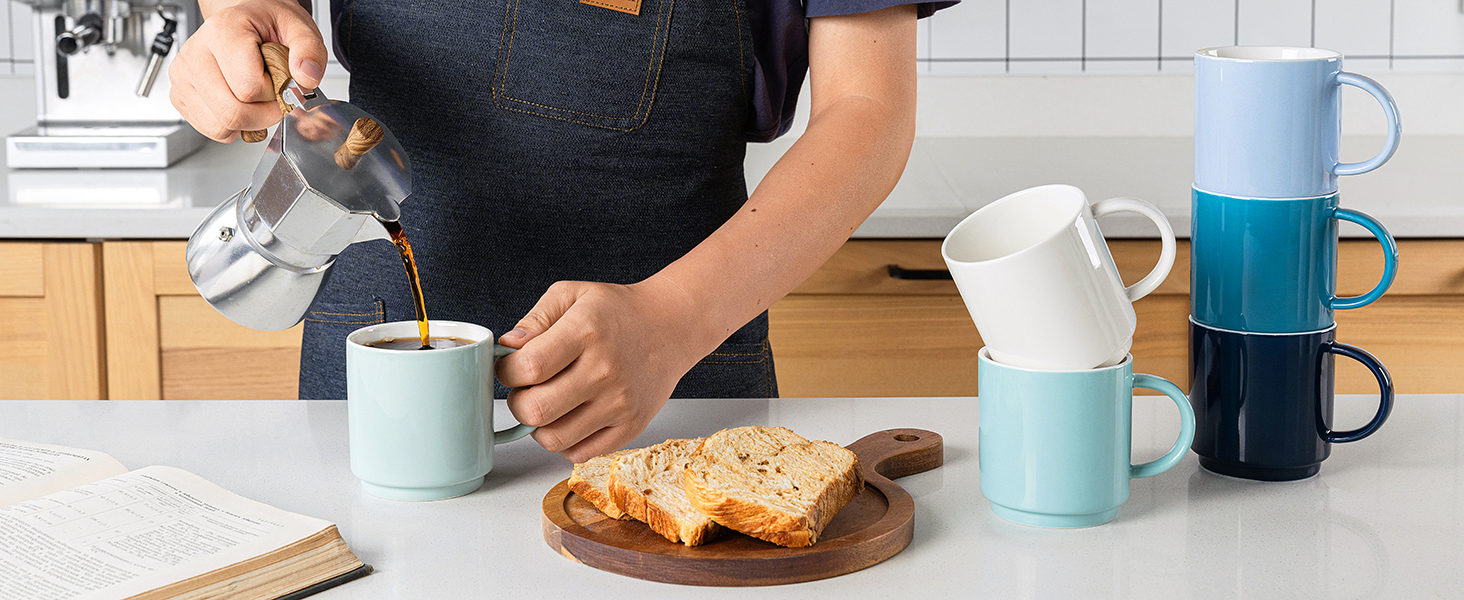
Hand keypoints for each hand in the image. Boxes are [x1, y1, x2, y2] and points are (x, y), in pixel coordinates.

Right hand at [169, 0, 327, 141]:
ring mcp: (183, 76)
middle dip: (263, 115)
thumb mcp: (298, 28)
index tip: (281, 83)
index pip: (249, 88)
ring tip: (256, 97)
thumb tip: (306, 78)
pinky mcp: (180, 94)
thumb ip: (309, 51)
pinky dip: (232, 125)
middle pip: (232, 113)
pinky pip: (212, 129)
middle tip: (273, 97)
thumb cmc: (266, 25)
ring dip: (248, 122)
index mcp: (223, 31)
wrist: (245, 21)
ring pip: (220, 126)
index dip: (274, 94)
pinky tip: (240, 102)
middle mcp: (196, 53)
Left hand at [496, 279, 714, 462]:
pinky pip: (579, 454)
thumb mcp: (573, 295)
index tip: (511, 367)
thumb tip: (507, 347)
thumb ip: (535, 319)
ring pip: (552, 439)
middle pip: (536, 410)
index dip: (507, 372)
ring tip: (548, 404)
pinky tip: (569, 418)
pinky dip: (564, 441)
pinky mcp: (631, 427)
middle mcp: (605, 370)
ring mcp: (620, 403)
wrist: (671, 327)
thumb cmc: (617, 311)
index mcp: (586, 331)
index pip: (529, 368)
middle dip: (518, 402)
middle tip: (527, 389)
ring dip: (539, 425)